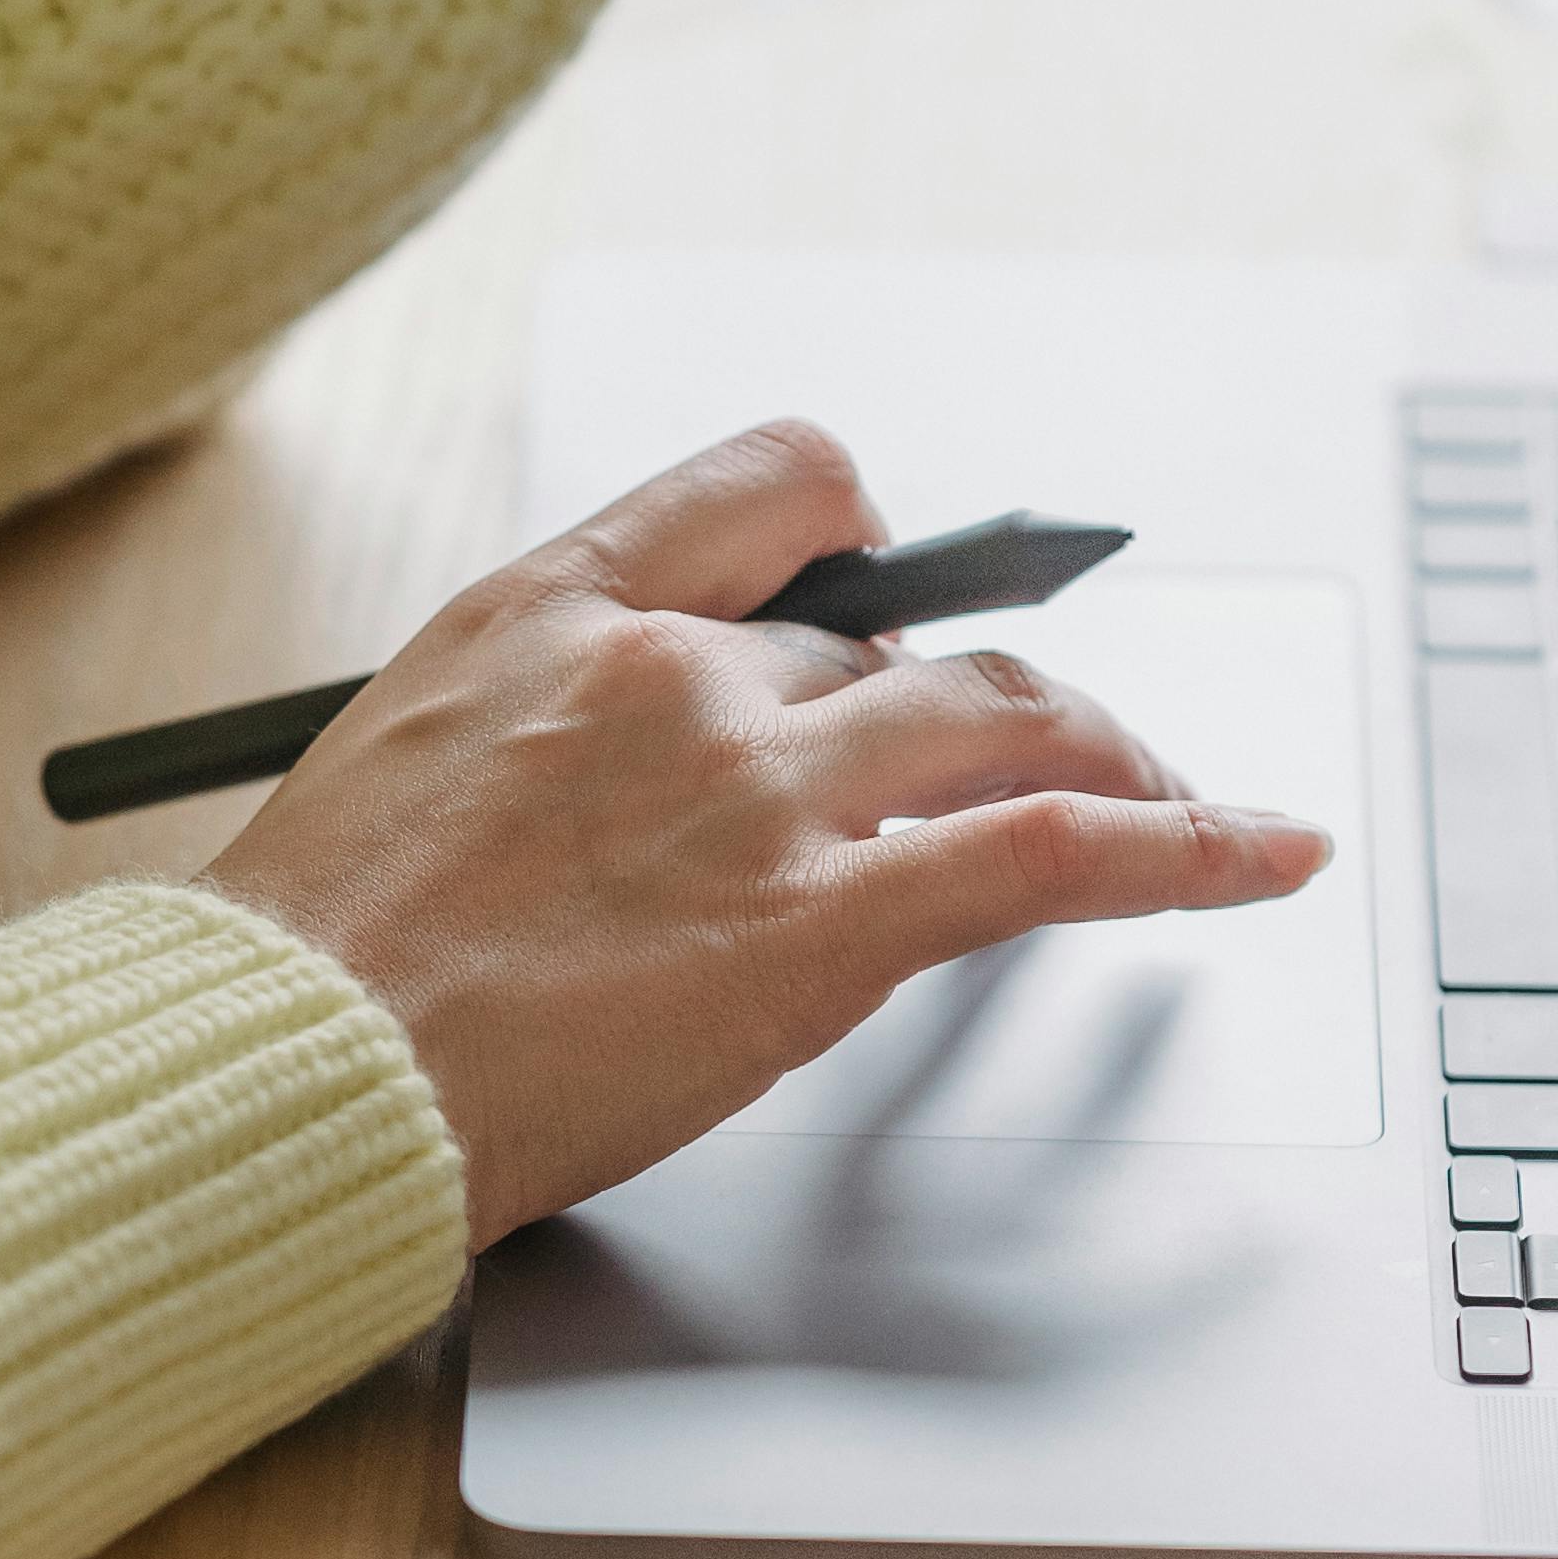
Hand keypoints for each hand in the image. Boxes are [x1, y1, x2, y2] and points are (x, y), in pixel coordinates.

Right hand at [207, 421, 1334, 1252]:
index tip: (893, 587)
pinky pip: (1056, 851)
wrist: (290, 1071)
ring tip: (1173, 793)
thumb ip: (535, 729)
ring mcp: (762, 793)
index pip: (774, 486)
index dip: (861, 533)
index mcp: (556, 608)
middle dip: (968, 702)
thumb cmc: (317, 964)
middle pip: (895, 642)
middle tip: (1013, 760)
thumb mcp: (400, 762)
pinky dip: (1190, 842)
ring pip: (1006, 714)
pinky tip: (1267, 850)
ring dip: (1112, 750)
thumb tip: (623, 776)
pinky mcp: (827, 924)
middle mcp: (678, 670)